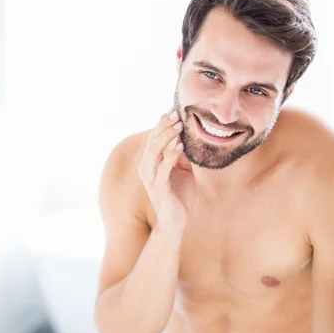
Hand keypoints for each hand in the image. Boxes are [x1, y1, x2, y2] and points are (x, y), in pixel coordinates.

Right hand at [138, 108, 195, 232]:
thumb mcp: (183, 170)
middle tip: (176, 114)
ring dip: (166, 138)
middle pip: (152, 142)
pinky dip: (170, 156)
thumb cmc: (179, 195)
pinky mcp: (159, 189)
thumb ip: (181, 155)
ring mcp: (151, 179)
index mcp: (151, 163)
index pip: (154, 138)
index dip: (162, 124)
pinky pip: (163, 170)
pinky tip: (180, 147)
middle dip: (164, 126)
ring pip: (154, 153)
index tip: (173, 110)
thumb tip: (187, 137)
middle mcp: (147, 169)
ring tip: (178, 126)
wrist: (176, 222)